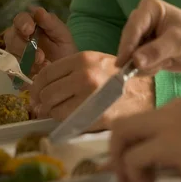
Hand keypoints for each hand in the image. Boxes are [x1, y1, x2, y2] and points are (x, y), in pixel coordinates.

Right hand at [3, 7, 77, 73]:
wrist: (67, 74)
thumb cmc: (65, 50)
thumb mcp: (62, 35)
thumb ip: (51, 22)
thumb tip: (38, 10)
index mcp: (30, 25)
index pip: (20, 19)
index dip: (22, 23)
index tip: (29, 30)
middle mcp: (19, 38)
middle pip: (11, 37)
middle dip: (24, 47)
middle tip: (40, 57)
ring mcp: (14, 55)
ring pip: (10, 55)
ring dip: (26, 62)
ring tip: (44, 68)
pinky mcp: (13, 72)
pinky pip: (11, 72)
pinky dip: (24, 74)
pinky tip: (36, 76)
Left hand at [30, 51, 154, 129]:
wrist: (145, 92)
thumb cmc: (117, 77)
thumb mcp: (95, 63)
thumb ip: (70, 71)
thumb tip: (41, 88)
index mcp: (83, 59)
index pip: (46, 73)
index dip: (36, 86)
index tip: (35, 94)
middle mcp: (84, 75)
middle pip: (46, 92)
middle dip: (43, 101)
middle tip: (46, 106)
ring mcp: (89, 96)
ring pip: (53, 108)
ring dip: (52, 112)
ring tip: (61, 112)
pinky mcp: (94, 116)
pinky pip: (67, 121)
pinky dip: (64, 122)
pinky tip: (72, 118)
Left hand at [110, 98, 180, 181]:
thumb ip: (164, 146)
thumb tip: (132, 161)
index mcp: (172, 108)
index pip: (135, 121)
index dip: (124, 145)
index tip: (124, 168)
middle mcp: (167, 109)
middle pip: (122, 124)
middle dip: (115, 152)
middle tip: (123, 178)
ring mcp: (167, 123)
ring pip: (122, 134)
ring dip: (122, 164)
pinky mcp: (169, 142)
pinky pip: (135, 157)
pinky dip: (134, 174)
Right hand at [117, 0, 180, 74]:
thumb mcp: (178, 42)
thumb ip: (156, 51)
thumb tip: (135, 61)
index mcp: (150, 8)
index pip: (133, 27)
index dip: (127, 46)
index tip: (123, 65)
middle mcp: (143, 19)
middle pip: (128, 41)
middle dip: (139, 57)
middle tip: (155, 66)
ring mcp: (144, 36)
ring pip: (131, 55)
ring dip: (146, 64)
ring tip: (165, 62)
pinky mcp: (146, 50)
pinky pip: (137, 63)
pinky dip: (149, 68)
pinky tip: (164, 64)